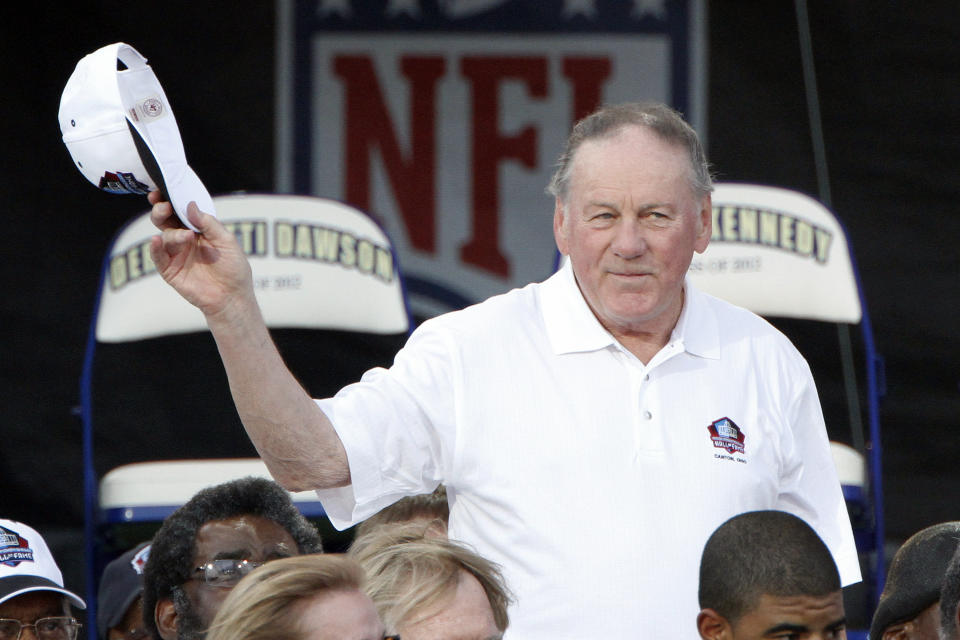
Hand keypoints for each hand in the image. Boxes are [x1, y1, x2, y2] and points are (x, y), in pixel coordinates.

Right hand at [148, 192, 254, 320]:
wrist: (232, 297)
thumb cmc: (234, 268)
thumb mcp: (227, 241)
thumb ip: (209, 223)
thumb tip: (190, 205)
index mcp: (199, 229)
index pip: (181, 211)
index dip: (171, 199)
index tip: (163, 190)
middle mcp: (185, 239)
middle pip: (166, 220)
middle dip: (162, 210)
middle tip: (164, 205)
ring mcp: (177, 254)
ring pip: (164, 236)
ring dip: (172, 233)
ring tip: (186, 236)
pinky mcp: (170, 270)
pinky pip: (158, 257)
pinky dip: (155, 248)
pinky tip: (156, 240)